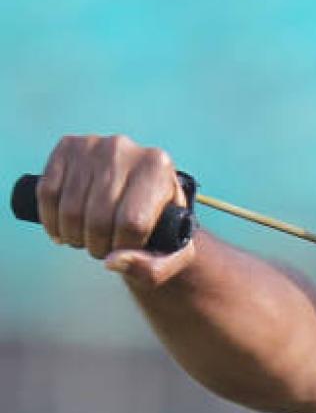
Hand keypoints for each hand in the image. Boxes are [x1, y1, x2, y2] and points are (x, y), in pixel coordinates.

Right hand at [36, 134, 194, 287]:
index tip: (127, 249)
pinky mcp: (66, 147)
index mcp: (158, 166)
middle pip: (98, 218)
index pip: (132, 222)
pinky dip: (51, 220)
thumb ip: (154, 267)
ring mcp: (93, 145)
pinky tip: (63, 229)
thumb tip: (113, 261)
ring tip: (87, 239)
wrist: (141, 193)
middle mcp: (125, 148)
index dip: (124, 247)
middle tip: (104, 247)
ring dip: (74, 237)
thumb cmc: (161, 226)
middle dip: (98, 245)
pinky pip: (47, 193)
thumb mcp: (172, 251)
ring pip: (70, 210)